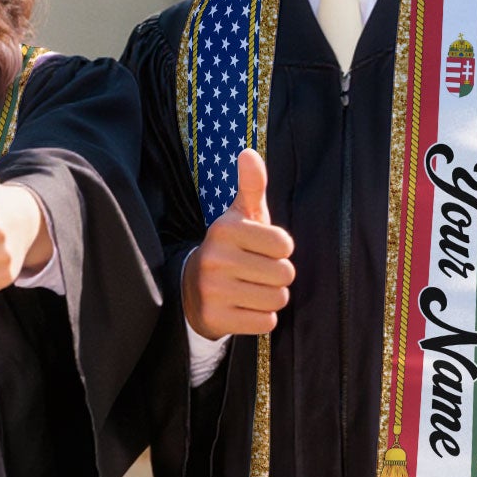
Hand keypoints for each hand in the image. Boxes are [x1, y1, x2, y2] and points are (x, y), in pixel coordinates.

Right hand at [182, 148, 294, 336]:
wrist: (191, 289)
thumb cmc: (230, 248)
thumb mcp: (240, 216)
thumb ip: (251, 186)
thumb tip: (249, 153)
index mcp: (225, 229)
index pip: (285, 245)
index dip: (280, 250)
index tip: (261, 250)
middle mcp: (215, 258)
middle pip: (285, 274)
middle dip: (277, 276)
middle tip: (256, 273)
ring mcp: (213, 290)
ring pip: (277, 299)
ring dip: (271, 297)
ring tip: (251, 289)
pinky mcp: (215, 318)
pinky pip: (266, 322)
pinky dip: (261, 318)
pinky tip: (243, 307)